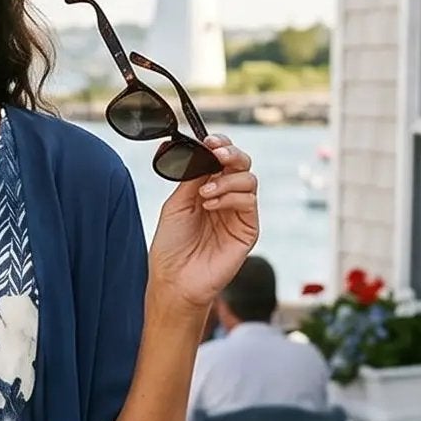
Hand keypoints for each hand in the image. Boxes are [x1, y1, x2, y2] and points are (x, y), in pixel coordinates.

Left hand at [146, 136, 259, 319]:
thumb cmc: (171, 246)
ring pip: (248, 179)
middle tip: (216, 153)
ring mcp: (238, 213)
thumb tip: (202, 151)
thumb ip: (192, 177)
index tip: (208, 141)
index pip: (221, 160)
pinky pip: (248, 201)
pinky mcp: (248, 229)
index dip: (219, 146)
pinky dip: (231, 196)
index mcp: (208, 189)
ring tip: (205, 194)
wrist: (174, 280)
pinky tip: (211, 204)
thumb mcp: (176, 204)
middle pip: (241, 164)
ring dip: (226, 179)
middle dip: (230, 153)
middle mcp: (226, 198)